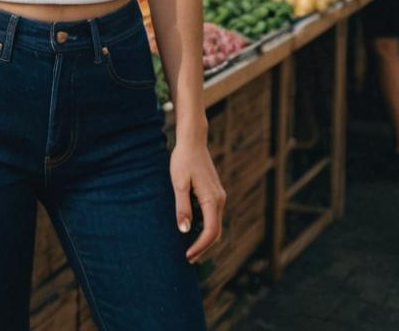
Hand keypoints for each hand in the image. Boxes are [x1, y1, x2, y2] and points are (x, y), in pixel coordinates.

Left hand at [170, 139, 225, 263]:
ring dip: (205, 239)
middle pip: (215, 231)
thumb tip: (184, 230)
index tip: (188, 255)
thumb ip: (182, 207)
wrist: (192, 141)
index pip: (211, 231)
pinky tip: (193, 230)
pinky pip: (213, 216)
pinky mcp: (214, 193)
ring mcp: (219, 196)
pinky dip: (206, 228)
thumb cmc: (183, 160)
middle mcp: (219, 199)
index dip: (200, 246)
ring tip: (190, 249)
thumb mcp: (179, 183)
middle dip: (203, 247)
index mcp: (212, 199)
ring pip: (215, 224)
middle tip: (189, 258)